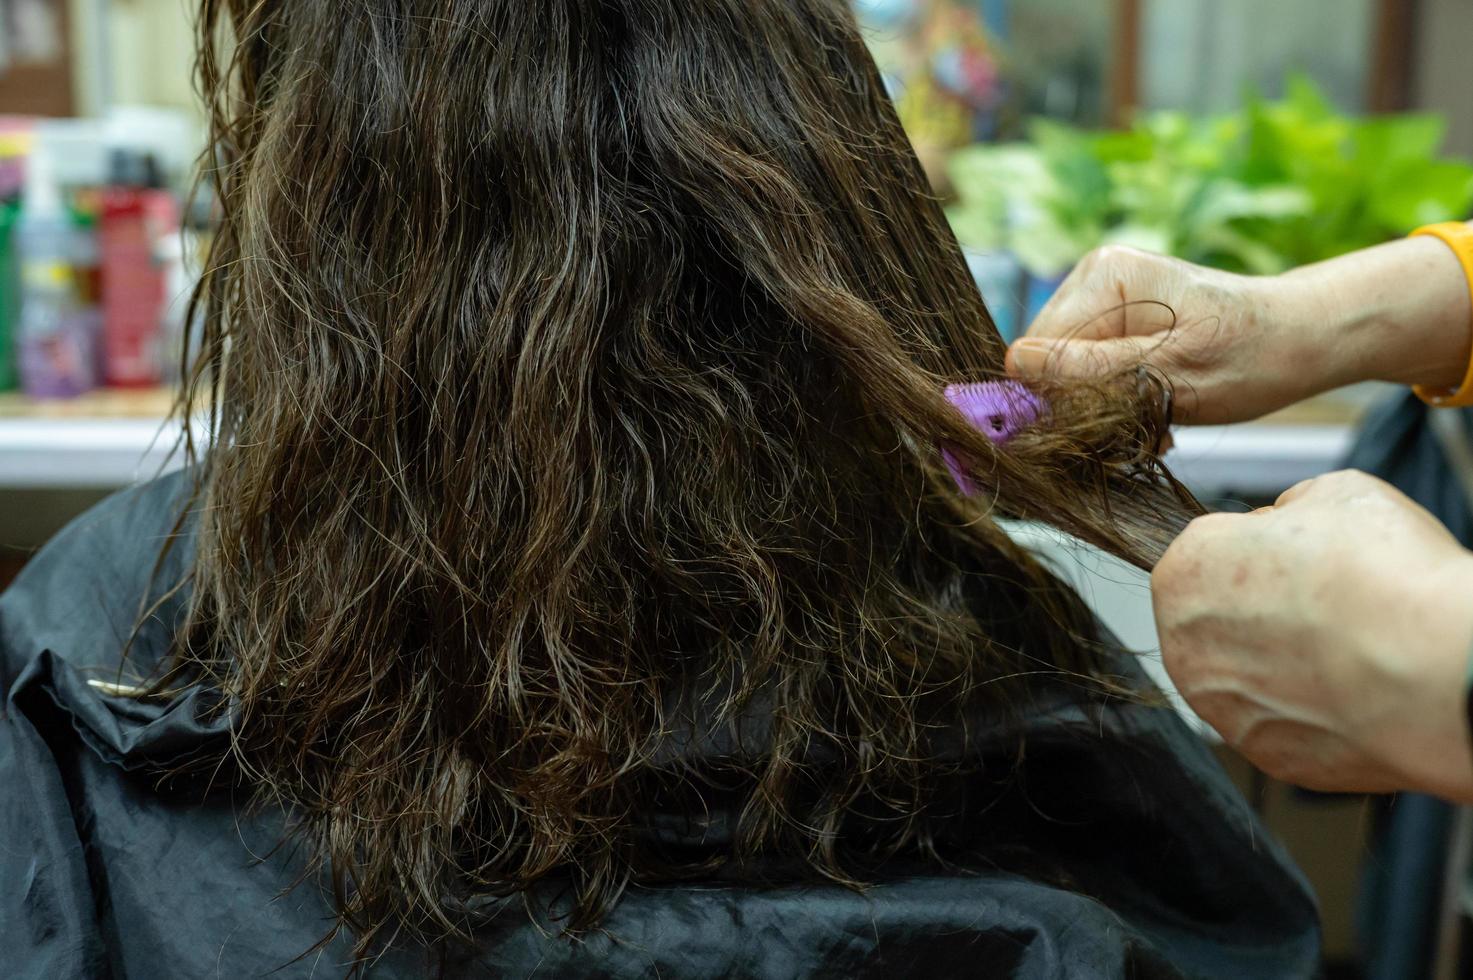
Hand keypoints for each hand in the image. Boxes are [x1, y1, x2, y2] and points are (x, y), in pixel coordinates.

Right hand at [1005, 239, 1471, 423]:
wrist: (1307, 340)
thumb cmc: (1252, 355)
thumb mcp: (1166, 376)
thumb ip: (1087, 374)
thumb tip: (1013, 371)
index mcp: (1104, 277)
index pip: (1035, 349)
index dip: (1051, 399)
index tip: (1092, 432)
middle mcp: (1097, 278)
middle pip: (1047, 361)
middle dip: (1080, 405)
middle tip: (1136, 430)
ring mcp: (1107, 299)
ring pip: (1067, 373)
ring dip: (1101, 409)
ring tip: (1154, 423)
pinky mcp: (1119, 322)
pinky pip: (1090, 370)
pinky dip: (1115, 400)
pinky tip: (1153, 413)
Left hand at [1152, 470, 1472, 801]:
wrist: (1435, 671)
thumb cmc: (1382, 577)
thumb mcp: (1335, 495)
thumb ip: (1291, 509)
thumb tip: (1287, 522)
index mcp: (1185, 572)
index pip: (1211, 551)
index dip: (1264, 548)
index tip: (1304, 556)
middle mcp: (1184, 647)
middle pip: (1223, 617)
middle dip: (1267, 609)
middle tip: (1330, 602)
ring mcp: (1222, 710)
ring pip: (1251, 674)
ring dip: (1288, 661)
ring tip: (1349, 647)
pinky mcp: (1266, 756)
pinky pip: (1284, 722)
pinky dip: (1315, 709)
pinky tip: (1356, 688)